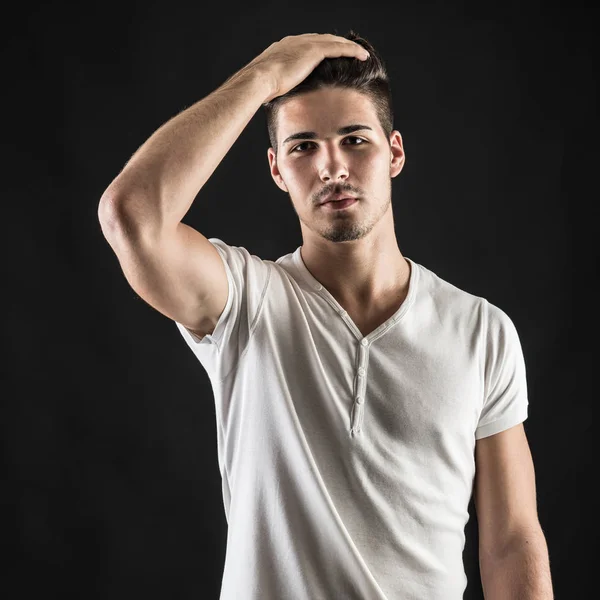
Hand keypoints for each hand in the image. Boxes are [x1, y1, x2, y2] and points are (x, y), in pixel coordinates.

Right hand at [249, 33, 368, 102]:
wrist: (259, 80)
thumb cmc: (260, 88)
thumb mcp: (270, 86)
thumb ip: (277, 87)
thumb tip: (276, 100)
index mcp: (284, 48)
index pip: (307, 46)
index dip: (320, 49)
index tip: (329, 56)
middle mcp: (295, 42)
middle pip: (322, 40)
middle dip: (336, 44)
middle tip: (349, 51)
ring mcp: (304, 44)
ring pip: (333, 41)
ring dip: (348, 47)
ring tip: (361, 53)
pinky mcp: (313, 50)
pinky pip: (339, 47)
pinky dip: (352, 50)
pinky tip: (363, 56)